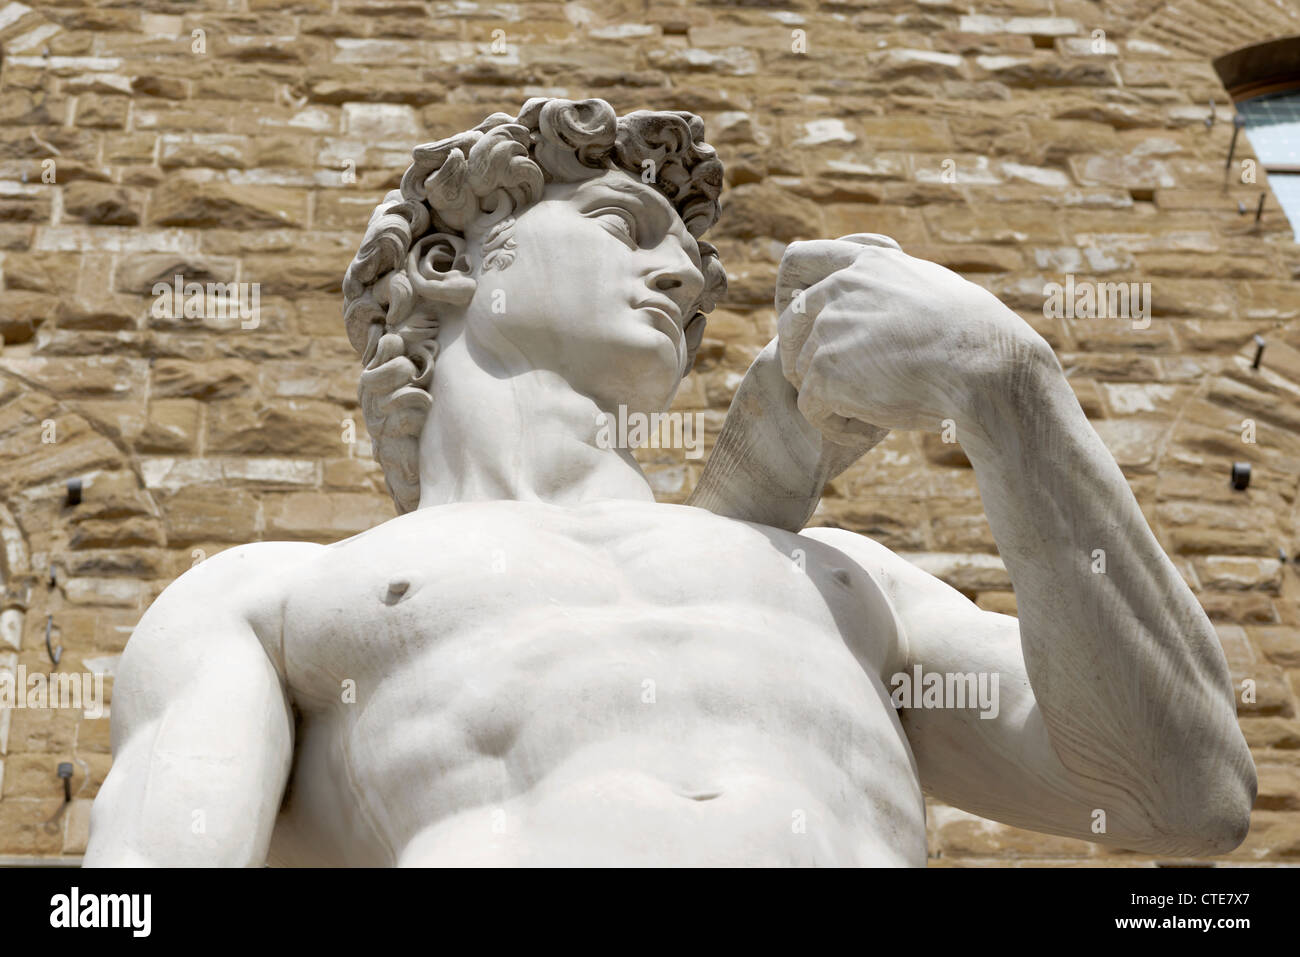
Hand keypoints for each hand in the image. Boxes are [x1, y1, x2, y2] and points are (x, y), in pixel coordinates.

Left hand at [776, 234, 1055, 441]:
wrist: (985, 367)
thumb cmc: (975, 336)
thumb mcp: (932, 288)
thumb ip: (891, 285)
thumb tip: (883, 282)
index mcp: (864, 263)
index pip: (798, 260)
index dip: (792, 293)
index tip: (805, 325)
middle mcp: (838, 288)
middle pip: (789, 329)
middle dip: (807, 361)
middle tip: (845, 387)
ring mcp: (827, 329)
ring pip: (804, 375)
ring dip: (834, 398)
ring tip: (877, 411)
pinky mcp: (824, 372)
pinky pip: (812, 410)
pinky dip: (836, 427)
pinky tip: (868, 432)